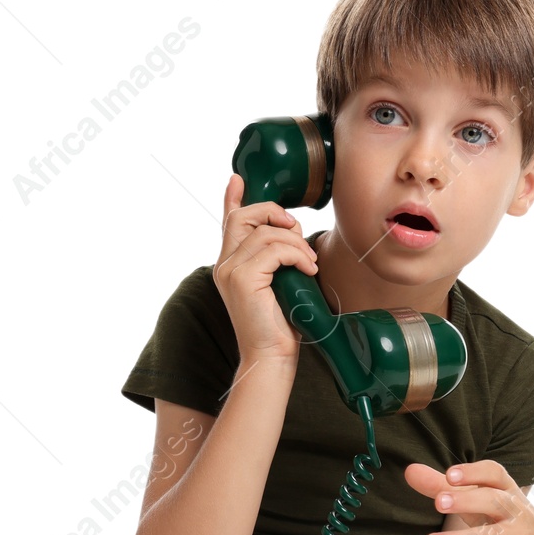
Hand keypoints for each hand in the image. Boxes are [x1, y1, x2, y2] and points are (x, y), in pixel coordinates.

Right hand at [213, 173, 318, 362]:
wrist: (272, 356)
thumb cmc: (281, 324)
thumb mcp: (281, 282)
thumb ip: (278, 257)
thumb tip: (292, 228)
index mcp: (230, 264)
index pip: (228, 223)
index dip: (232, 198)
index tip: (237, 179)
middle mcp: (224, 264)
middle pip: (245, 216)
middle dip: (275, 213)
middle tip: (297, 228)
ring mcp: (230, 270)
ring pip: (266, 233)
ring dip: (296, 243)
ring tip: (309, 263)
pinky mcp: (242, 279)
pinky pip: (275, 249)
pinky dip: (297, 255)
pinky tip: (307, 269)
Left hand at [404, 460, 533, 534]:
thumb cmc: (495, 518)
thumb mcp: (473, 502)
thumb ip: (442, 487)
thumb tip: (409, 471)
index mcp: (507, 488)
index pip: (495, 473)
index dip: (474, 473)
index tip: (449, 475)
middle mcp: (519, 510)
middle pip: (495, 501)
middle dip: (467, 501)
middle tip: (438, 503)